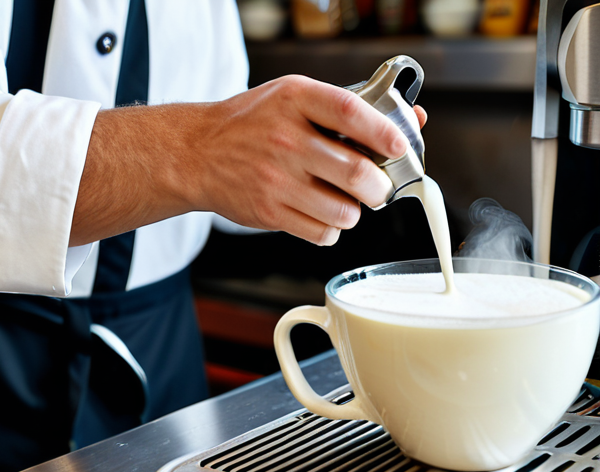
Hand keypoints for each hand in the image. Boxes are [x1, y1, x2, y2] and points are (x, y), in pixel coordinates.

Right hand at [190, 75, 426, 245]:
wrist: (197, 153)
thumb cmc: (252, 124)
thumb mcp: (294, 98)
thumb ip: (348, 108)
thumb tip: (415, 120)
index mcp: (294, 100)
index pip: (351, 112)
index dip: (385, 132)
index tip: (401, 147)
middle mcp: (285, 139)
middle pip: (356, 173)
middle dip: (380, 187)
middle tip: (378, 188)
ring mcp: (275, 178)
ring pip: (344, 211)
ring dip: (355, 212)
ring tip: (346, 203)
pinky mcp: (267, 211)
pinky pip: (321, 233)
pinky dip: (331, 229)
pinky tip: (322, 215)